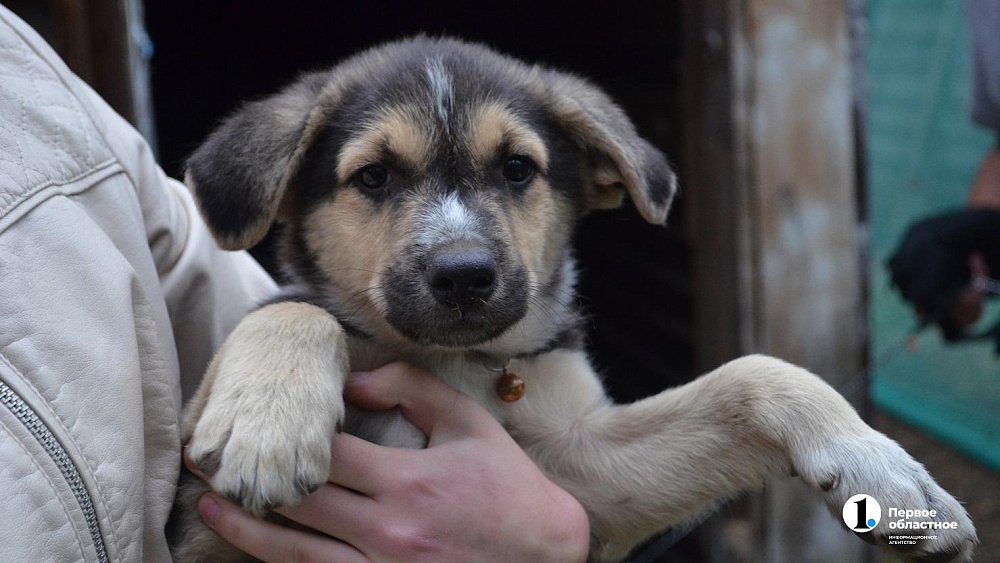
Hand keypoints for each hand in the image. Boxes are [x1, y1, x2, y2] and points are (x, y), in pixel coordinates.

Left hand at [192, 362, 590, 562]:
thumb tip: (351, 378)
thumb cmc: (507, 488)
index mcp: (406, 483)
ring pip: (295, 552)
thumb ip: (413, 389)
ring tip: (208, 508)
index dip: (286, 435)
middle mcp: (386, 531)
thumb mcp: (470, 425)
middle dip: (245, 479)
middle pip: (298, 502)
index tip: (255, 419)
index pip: (326, 453)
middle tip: (203, 459)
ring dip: (245, 530)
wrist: (544, 557)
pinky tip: (256, 551)